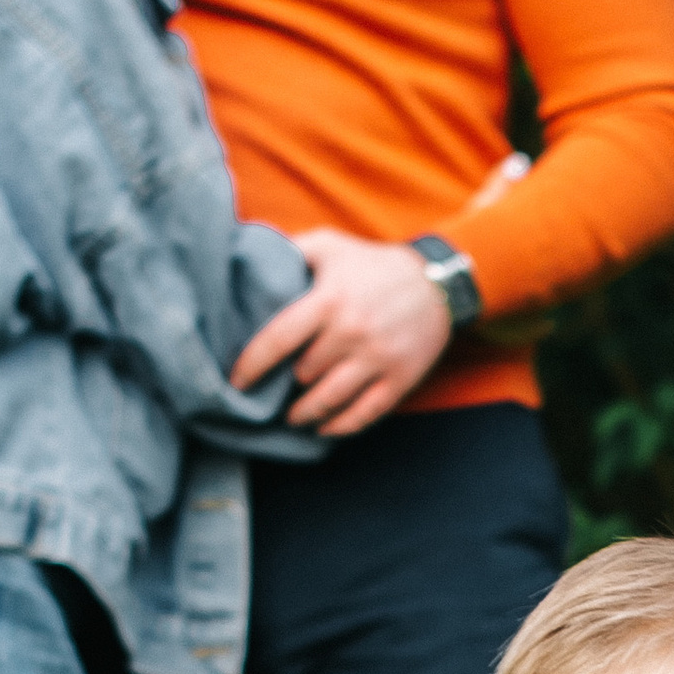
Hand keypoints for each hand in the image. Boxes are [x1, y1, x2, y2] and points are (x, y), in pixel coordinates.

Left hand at [231, 229, 454, 435]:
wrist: (437, 282)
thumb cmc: (372, 264)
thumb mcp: (330, 245)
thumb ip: (290, 250)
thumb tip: (245, 254)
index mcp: (329, 300)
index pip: (278, 340)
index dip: (252, 365)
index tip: (236, 382)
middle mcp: (353, 331)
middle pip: (303, 373)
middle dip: (287, 381)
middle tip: (276, 387)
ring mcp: (379, 358)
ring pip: (329, 400)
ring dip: (305, 413)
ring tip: (293, 416)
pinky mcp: (400, 378)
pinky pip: (364, 414)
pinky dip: (339, 425)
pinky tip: (324, 427)